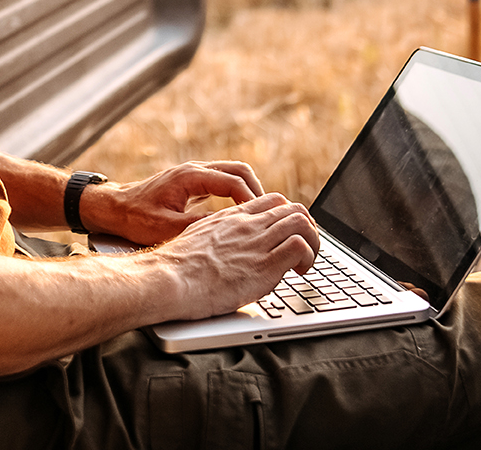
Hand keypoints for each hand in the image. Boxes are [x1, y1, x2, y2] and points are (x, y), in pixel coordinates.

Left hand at [80, 160, 265, 245]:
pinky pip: (223, 182)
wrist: (112, 209)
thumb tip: (227, 232)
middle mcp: (195, 170)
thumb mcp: (165, 228)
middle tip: (269, 215)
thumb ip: (196, 228)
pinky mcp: (192, 184)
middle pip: (239, 170)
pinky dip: (237, 195)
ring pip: (232, 174)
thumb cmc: (134, 218)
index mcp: (190, 177)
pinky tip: (241, 217)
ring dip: (248, 192)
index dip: (252, 199)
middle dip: (257, 191)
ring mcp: (194, 175)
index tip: (264, 218)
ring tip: (260, 217)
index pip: (233, 181)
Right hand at [151, 193, 319, 318]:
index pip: (272, 201)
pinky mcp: (264, 265)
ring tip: (305, 262)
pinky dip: (308, 257)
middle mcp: (247, 225)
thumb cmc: (174, 268)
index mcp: (231, 217)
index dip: (288, 216)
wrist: (167, 279)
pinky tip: (299, 272)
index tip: (287, 234)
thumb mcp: (196, 239)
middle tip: (304, 248)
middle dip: (307, 228)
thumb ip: (217, 237)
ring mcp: (257, 242)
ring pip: (302, 222)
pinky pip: (300, 247)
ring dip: (313, 242)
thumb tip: (223, 249)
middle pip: (294, 208)